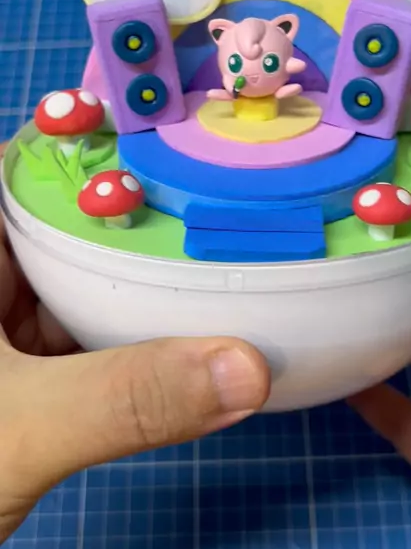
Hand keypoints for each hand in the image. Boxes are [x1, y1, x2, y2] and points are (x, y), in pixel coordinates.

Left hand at [0, 148, 269, 542]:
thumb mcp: (19, 432)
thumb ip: (124, 398)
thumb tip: (247, 367)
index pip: (15, 163)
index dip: (80, 126)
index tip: (161, 116)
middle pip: (56, 208)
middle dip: (129, 191)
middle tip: (213, 170)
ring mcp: (1, 321)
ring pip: (74, 267)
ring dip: (135, 258)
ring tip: (215, 230)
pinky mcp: (23, 363)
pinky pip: (84, 321)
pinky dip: (128, 318)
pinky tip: (183, 313)